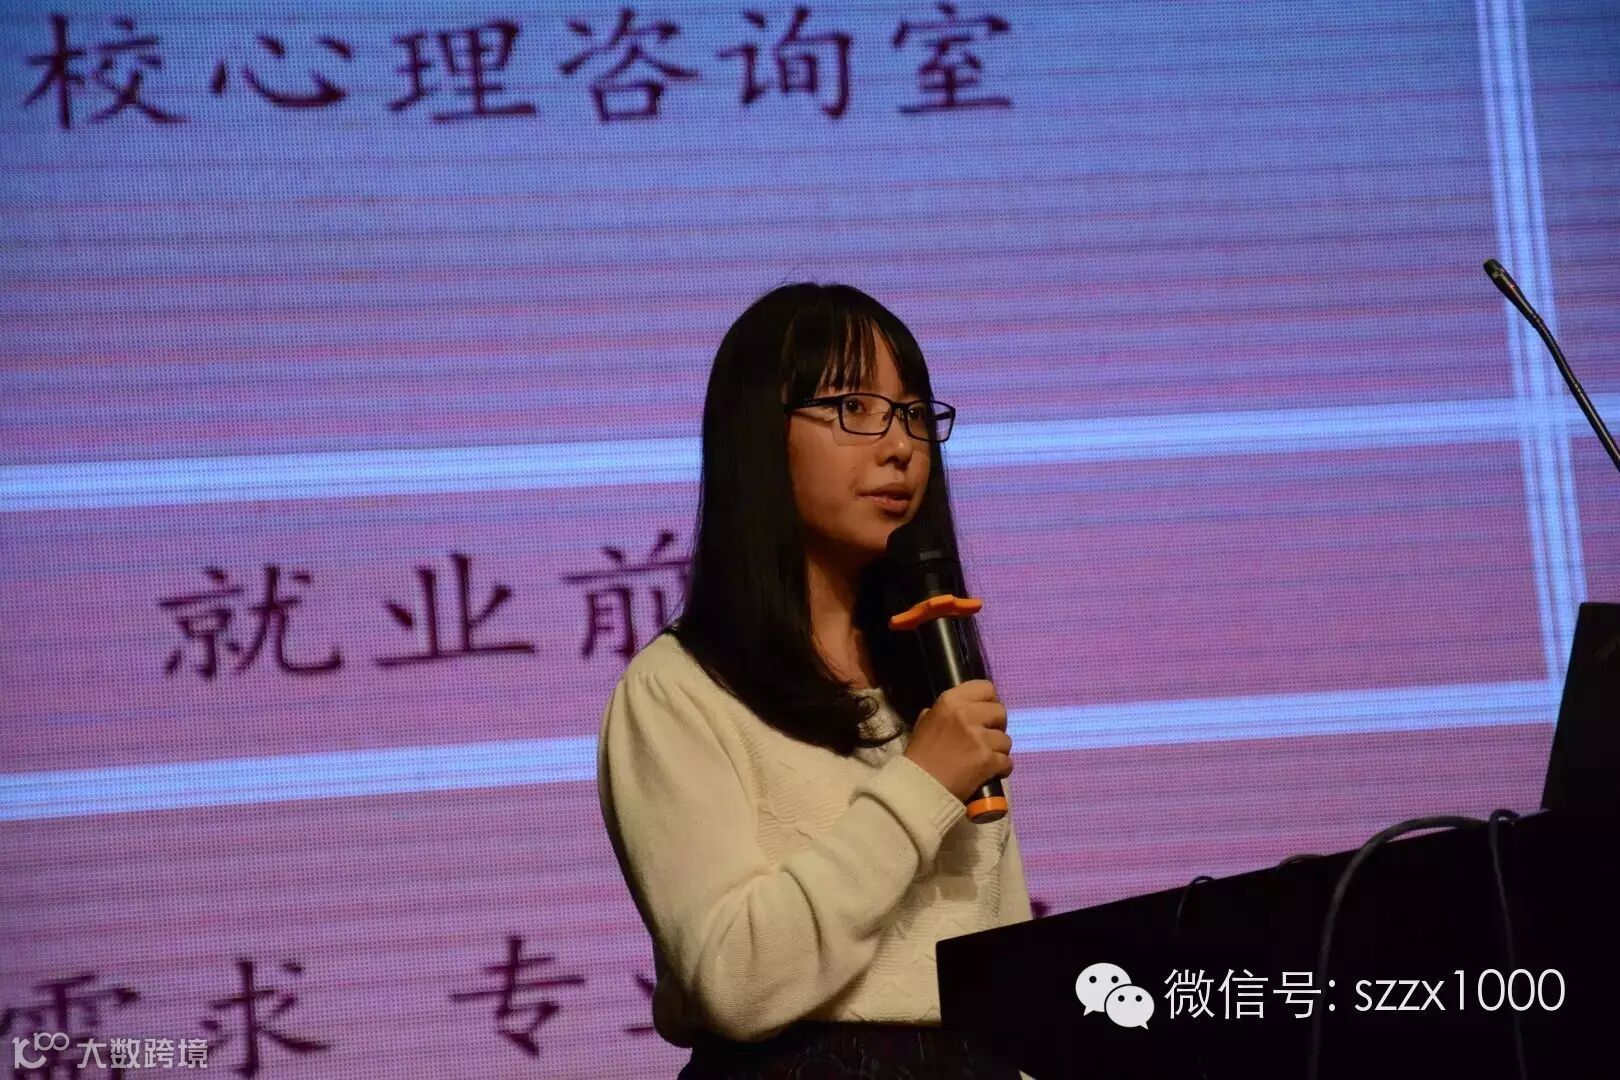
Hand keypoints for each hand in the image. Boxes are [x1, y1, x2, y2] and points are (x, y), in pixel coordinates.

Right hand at [902, 679, 1011, 801]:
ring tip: (984, 759)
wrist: (919, 787)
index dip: (989, 701)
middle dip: (996, 726)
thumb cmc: (920, 756)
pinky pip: (1008, 761)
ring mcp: (979, 738)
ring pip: (1006, 740)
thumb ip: (943, 712)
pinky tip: (989, 772)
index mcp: (950, 702)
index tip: (984, 714)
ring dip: (999, 750)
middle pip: (1000, 712)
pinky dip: (1001, 769)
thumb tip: (960, 708)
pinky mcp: (988, 760)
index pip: (986, 688)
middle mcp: (967, 715)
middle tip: (985, 738)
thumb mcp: (926, 723)